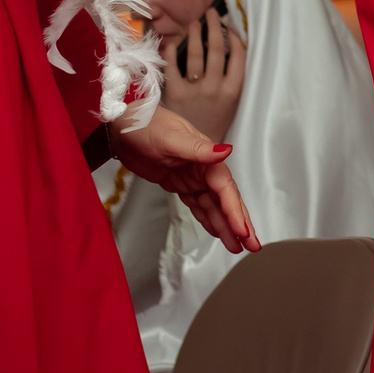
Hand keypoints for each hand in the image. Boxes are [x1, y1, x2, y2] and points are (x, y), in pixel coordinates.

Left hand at [109, 107, 259, 251]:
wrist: (121, 126)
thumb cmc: (144, 126)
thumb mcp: (171, 138)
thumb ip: (199, 149)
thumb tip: (226, 151)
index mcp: (205, 156)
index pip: (225, 188)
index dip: (234, 210)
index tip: (243, 230)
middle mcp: (203, 168)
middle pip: (226, 199)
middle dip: (239, 222)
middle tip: (252, 245)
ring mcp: (192, 177)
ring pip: (213, 206)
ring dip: (225, 225)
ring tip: (237, 246)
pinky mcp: (180, 184)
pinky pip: (198, 205)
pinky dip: (209, 219)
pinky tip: (218, 231)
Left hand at [160, 6, 244, 144]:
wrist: (194, 150)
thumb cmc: (214, 123)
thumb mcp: (231, 104)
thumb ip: (231, 80)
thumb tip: (231, 50)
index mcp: (233, 91)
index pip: (239, 56)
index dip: (235, 38)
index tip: (231, 27)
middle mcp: (215, 88)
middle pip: (217, 49)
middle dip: (214, 27)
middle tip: (211, 13)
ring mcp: (194, 90)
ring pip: (196, 54)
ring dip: (196, 34)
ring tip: (195, 23)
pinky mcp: (174, 94)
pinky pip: (172, 66)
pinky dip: (172, 51)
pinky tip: (172, 42)